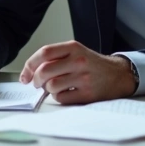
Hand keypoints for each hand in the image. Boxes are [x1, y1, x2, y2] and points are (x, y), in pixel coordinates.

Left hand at [18, 40, 135, 103]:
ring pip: (52, 85)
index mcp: (73, 47)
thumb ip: (55, 58)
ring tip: (55, 87)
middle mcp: (78, 61)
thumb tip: (30, 72)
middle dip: (36, 80)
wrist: (118, 75)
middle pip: (45, 70)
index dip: (30, 65)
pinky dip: (59, 97)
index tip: (25, 75)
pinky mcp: (88, 94)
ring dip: (48, 89)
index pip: (44, 52)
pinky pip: (62, 98)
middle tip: (37, 83)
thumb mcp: (76, 52)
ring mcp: (84, 78)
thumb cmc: (92, 64)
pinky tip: (66, 93)